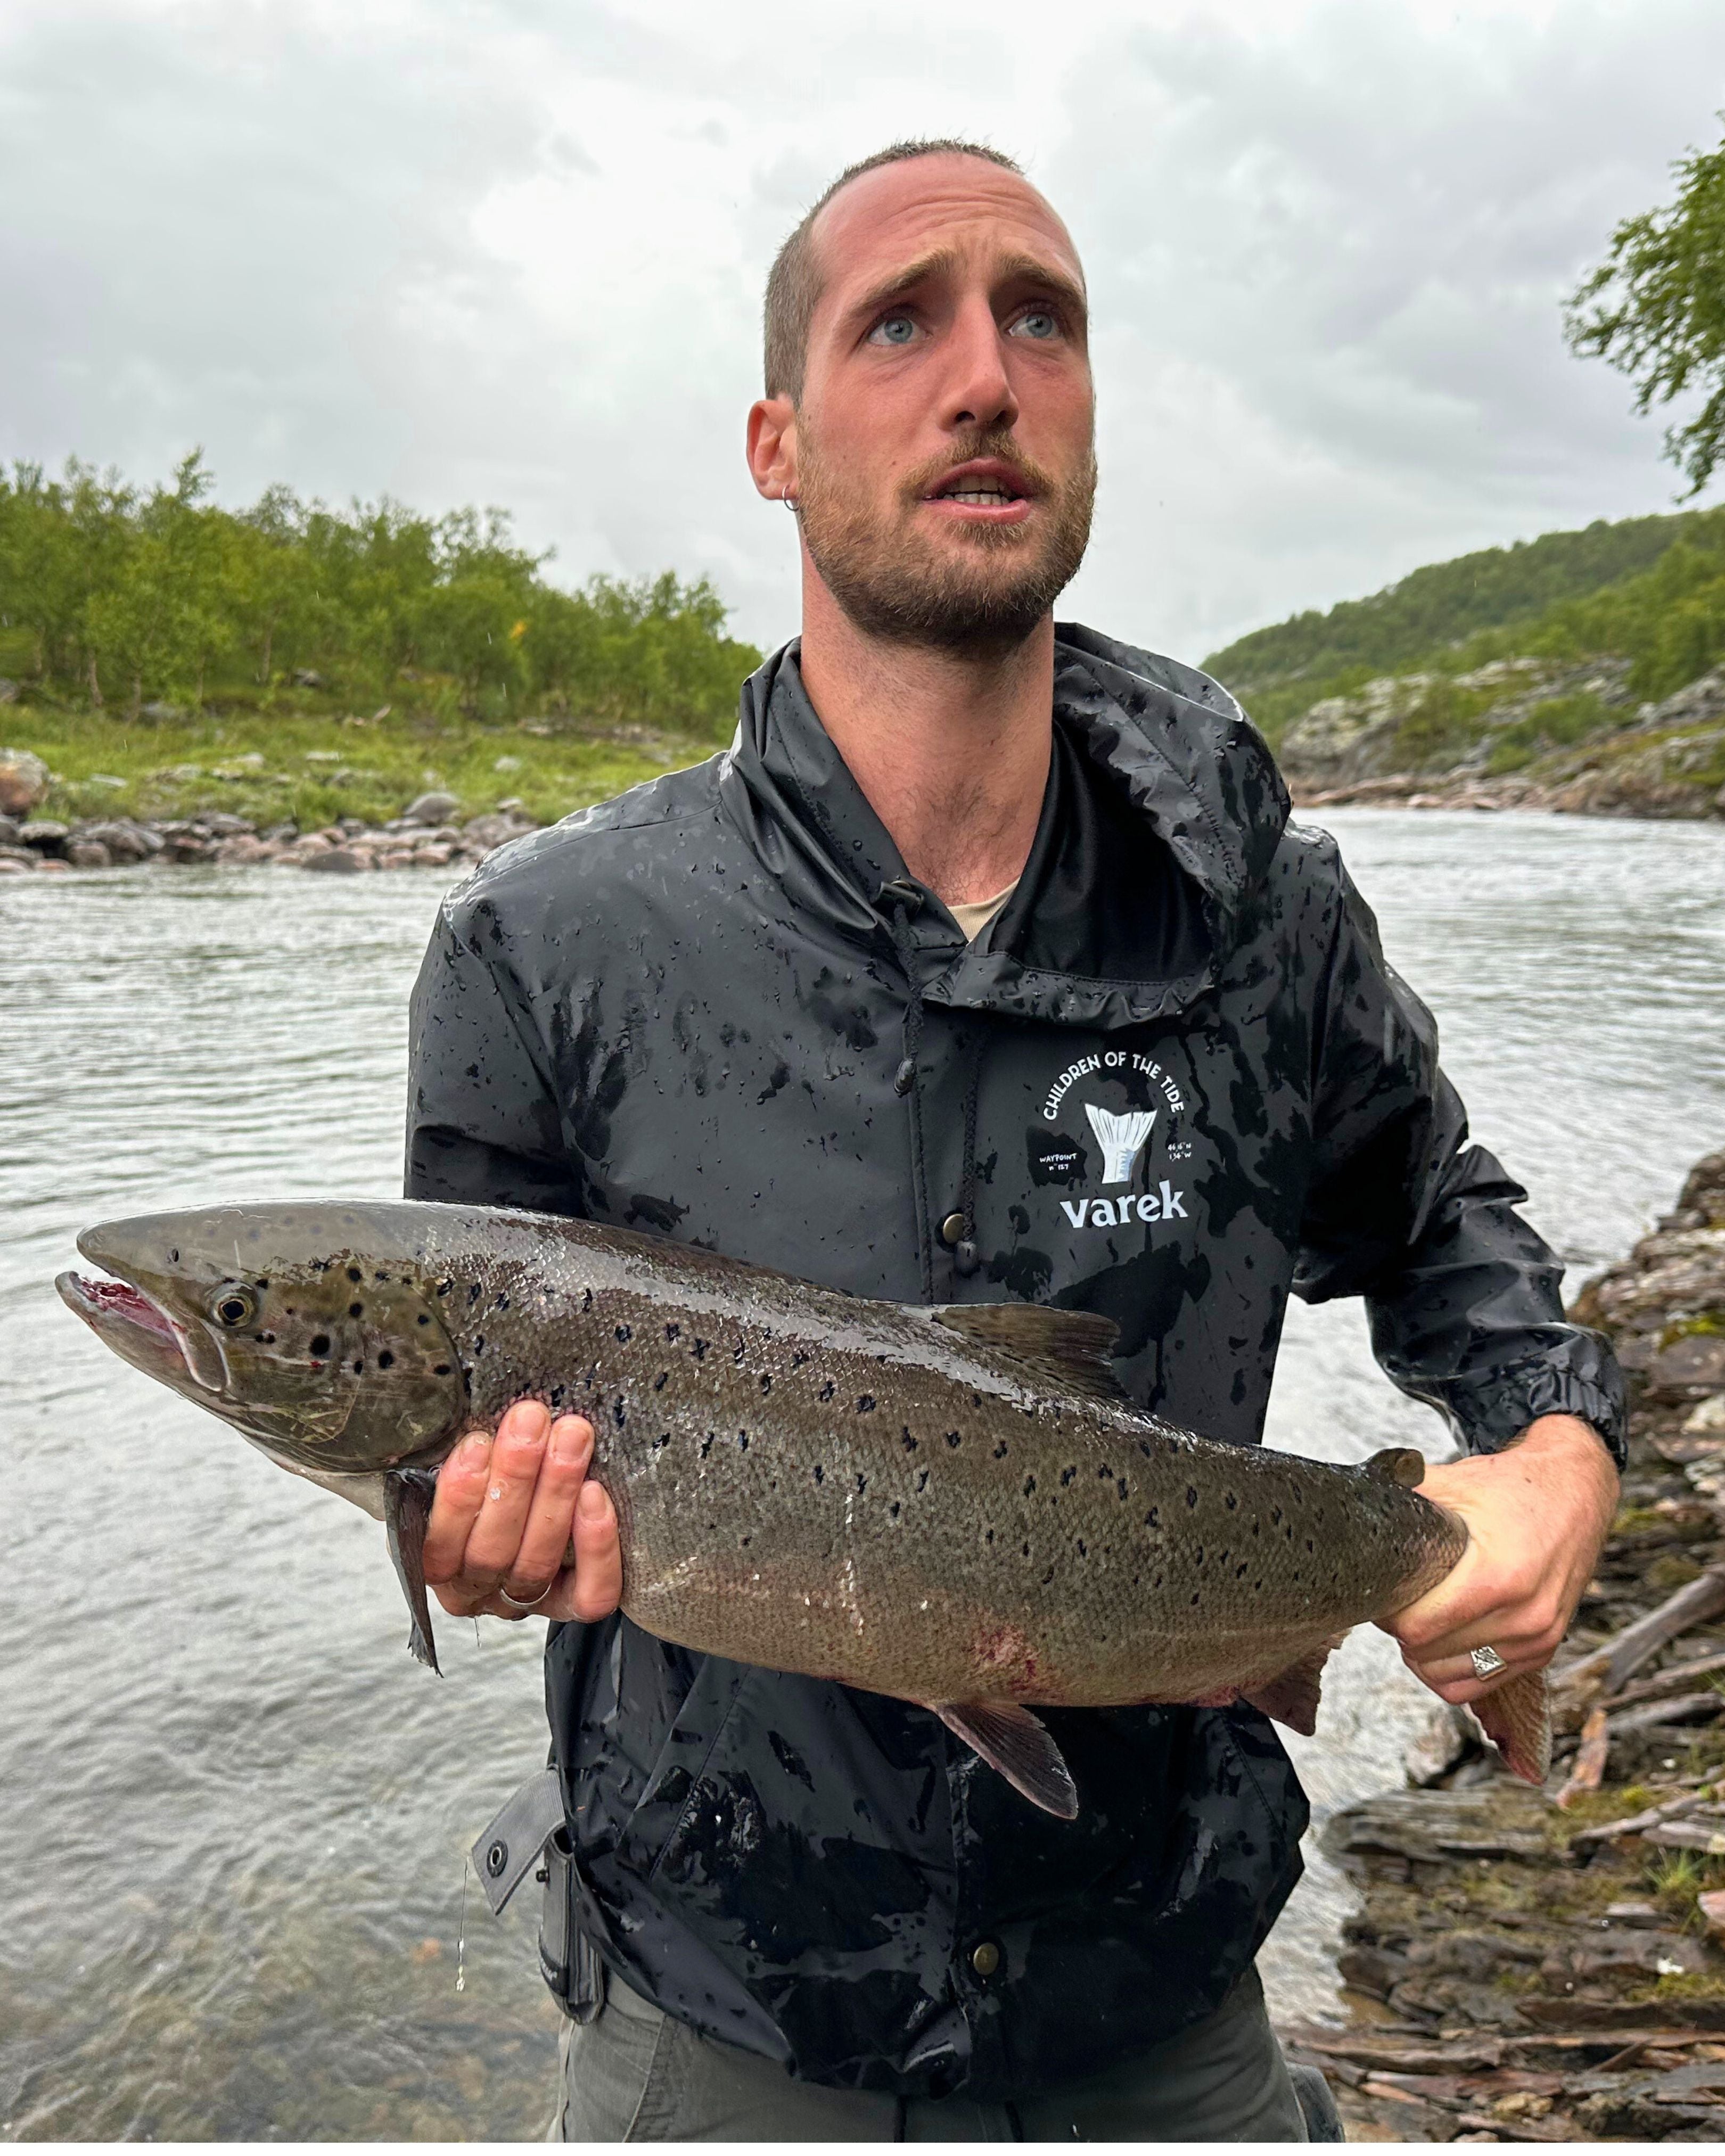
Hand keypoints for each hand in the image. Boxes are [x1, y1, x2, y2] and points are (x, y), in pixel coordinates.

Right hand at [422, 1398, 623, 1624]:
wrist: (540, 1499)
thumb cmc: (490, 1474)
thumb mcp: (462, 1466)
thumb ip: (460, 1457)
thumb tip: (468, 1427)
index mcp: (436, 1564)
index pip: (438, 1547)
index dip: (456, 1498)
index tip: (475, 1443)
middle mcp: (477, 1590)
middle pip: (492, 1551)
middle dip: (514, 1480)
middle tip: (532, 1422)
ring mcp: (525, 1602)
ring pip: (536, 1562)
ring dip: (555, 1494)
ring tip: (570, 1438)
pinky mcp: (574, 1606)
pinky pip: (589, 1592)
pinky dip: (595, 1546)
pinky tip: (595, 1494)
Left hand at [1382, 1414, 1618, 1705]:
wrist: (1575, 1491)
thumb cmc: (1513, 1487)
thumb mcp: (1454, 1484)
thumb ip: (1403, 1500)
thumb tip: (1348, 1507)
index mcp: (1498, 1577)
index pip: (1418, 1628)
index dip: (1390, 1611)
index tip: (1386, 1590)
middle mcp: (1525, 1617)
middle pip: (1429, 1655)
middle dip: (1403, 1631)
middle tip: (1397, 1602)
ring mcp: (1538, 1639)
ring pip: (1453, 1680)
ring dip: (1425, 1655)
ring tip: (1419, 1619)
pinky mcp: (1544, 1650)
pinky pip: (1482, 1684)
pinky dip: (1453, 1670)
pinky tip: (1443, 1637)